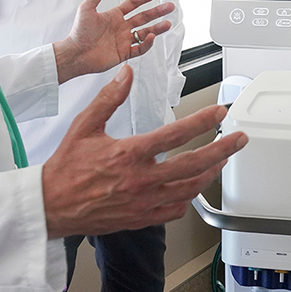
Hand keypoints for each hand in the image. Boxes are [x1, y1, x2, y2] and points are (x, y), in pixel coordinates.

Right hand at [41, 66, 248, 238]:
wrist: (51, 206)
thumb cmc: (66, 167)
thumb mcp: (84, 126)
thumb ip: (109, 98)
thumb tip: (126, 74)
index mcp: (129, 153)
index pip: (175, 134)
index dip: (202, 121)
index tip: (220, 112)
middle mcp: (141, 179)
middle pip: (194, 164)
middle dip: (223, 150)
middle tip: (240, 139)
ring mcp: (144, 201)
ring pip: (189, 188)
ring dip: (210, 173)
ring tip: (222, 160)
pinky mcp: (141, 218)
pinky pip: (174, 210)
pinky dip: (189, 198)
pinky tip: (193, 188)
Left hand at [52, 0, 174, 83]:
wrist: (76, 54)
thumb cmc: (79, 32)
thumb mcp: (87, 9)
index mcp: (114, 16)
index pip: (133, 4)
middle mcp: (121, 27)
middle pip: (143, 17)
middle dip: (157, 12)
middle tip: (169, 7)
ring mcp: (123, 40)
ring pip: (145, 33)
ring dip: (157, 28)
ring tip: (167, 24)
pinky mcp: (124, 53)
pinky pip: (139, 48)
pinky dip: (147, 43)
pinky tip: (151, 37)